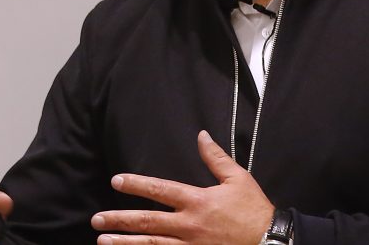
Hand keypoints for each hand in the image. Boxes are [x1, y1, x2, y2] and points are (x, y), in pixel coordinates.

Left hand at [90, 131, 273, 244]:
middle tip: (97, 219)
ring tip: (103, 240)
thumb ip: (216, 157)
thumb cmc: (254, 211)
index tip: (116, 181)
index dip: (136, 184)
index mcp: (197, 201)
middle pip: (146, 221)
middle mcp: (189, 224)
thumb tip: (201, 135)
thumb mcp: (238, 179)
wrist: (272, 243)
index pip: (159, 190)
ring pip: (150, 244)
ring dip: (125, 243)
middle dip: (119, 220)